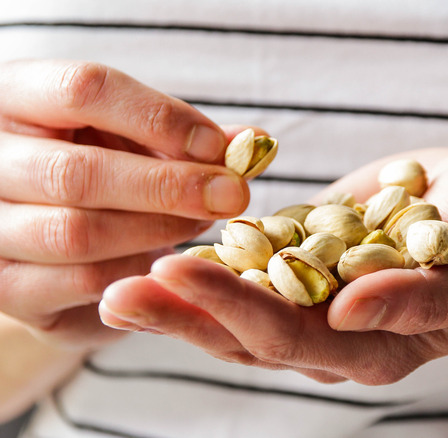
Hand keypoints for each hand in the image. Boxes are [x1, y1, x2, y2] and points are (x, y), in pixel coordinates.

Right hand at [0, 59, 252, 349]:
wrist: (42, 230)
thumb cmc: (97, 164)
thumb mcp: (131, 135)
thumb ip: (184, 137)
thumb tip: (252, 144)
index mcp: (13, 96)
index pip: (84, 90)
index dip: (161, 118)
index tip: (218, 147)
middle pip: (77, 171)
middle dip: (169, 187)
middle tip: (232, 195)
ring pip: (77, 234)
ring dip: (158, 231)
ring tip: (201, 223)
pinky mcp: (4, 288)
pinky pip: (82, 283)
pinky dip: (138, 273)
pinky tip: (168, 259)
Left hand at [99, 149, 447, 383]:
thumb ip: (428, 301)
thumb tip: (349, 311)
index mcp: (380, 349)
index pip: (296, 340)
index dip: (234, 311)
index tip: (175, 274)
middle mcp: (339, 333)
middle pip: (249, 333)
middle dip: (185, 313)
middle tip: (120, 291)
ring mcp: (321, 293)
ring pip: (240, 303)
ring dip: (184, 292)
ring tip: (121, 276)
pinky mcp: (312, 254)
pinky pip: (255, 258)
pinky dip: (213, 254)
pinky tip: (167, 241)